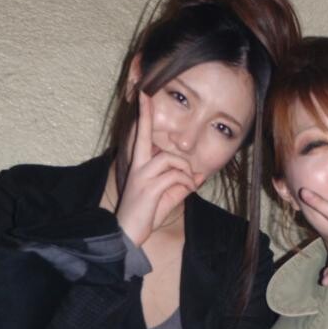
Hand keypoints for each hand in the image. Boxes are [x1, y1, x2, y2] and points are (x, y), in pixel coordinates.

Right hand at [116, 93, 202, 244]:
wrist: (127, 234)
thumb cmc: (145, 215)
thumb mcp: (168, 197)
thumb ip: (182, 184)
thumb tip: (200, 174)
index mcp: (140, 165)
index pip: (141, 135)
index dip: (143, 115)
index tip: (143, 94)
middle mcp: (138, 167)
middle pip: (151, 140)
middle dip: (163, 137)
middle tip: (170, 139)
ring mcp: (142, 177)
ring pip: (172, 161)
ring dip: (186, 172)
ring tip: (189, 184)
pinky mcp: (149, 189)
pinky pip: (175, 177)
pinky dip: (187, 183)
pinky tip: (188, 190)